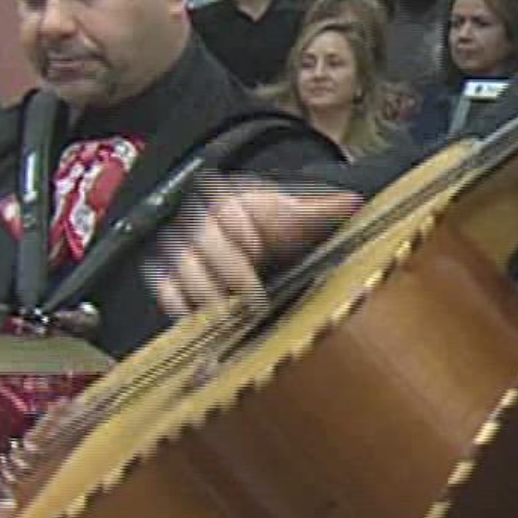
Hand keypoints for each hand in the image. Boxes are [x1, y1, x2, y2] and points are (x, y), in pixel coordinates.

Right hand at [148, 176, 361, 318]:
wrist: (247, 240)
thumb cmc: (270, 229)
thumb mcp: (296, 217)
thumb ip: (322, 210)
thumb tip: (353, 202)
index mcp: (231, 200)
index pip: (227, 207)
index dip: (238, 227)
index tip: (256, 247)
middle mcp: (201, 220)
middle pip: (204, 241)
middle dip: (230, 272)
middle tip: (254, 299)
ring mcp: (181, 247)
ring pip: (184, 266)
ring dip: (206, 292)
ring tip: (231, 314)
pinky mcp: (167, 272)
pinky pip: (164, 285)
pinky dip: (177, 302)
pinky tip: (197, 317)